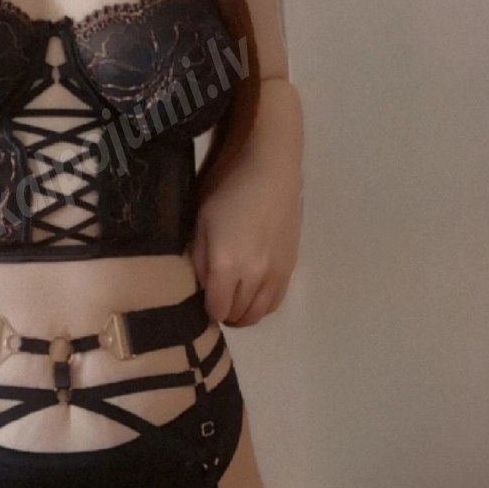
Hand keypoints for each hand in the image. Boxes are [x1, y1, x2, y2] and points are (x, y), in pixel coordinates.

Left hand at [190, 153, 301, 327]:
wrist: (269, 172)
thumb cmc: (227, 192)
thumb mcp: (200, 223)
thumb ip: (198, 260)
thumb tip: (199, 288)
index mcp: (226, 265)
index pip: (216, 309)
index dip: (206, 311)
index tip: (201, 303)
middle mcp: (253, 275)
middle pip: (238, 315)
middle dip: (224, 314)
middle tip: (216, 303)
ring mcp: (276, 273)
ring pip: (259, 314)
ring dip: (244, 314)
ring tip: (234, 303)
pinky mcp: (290, 267)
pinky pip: (276, 301)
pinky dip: (262, 306)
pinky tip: (253, 295)